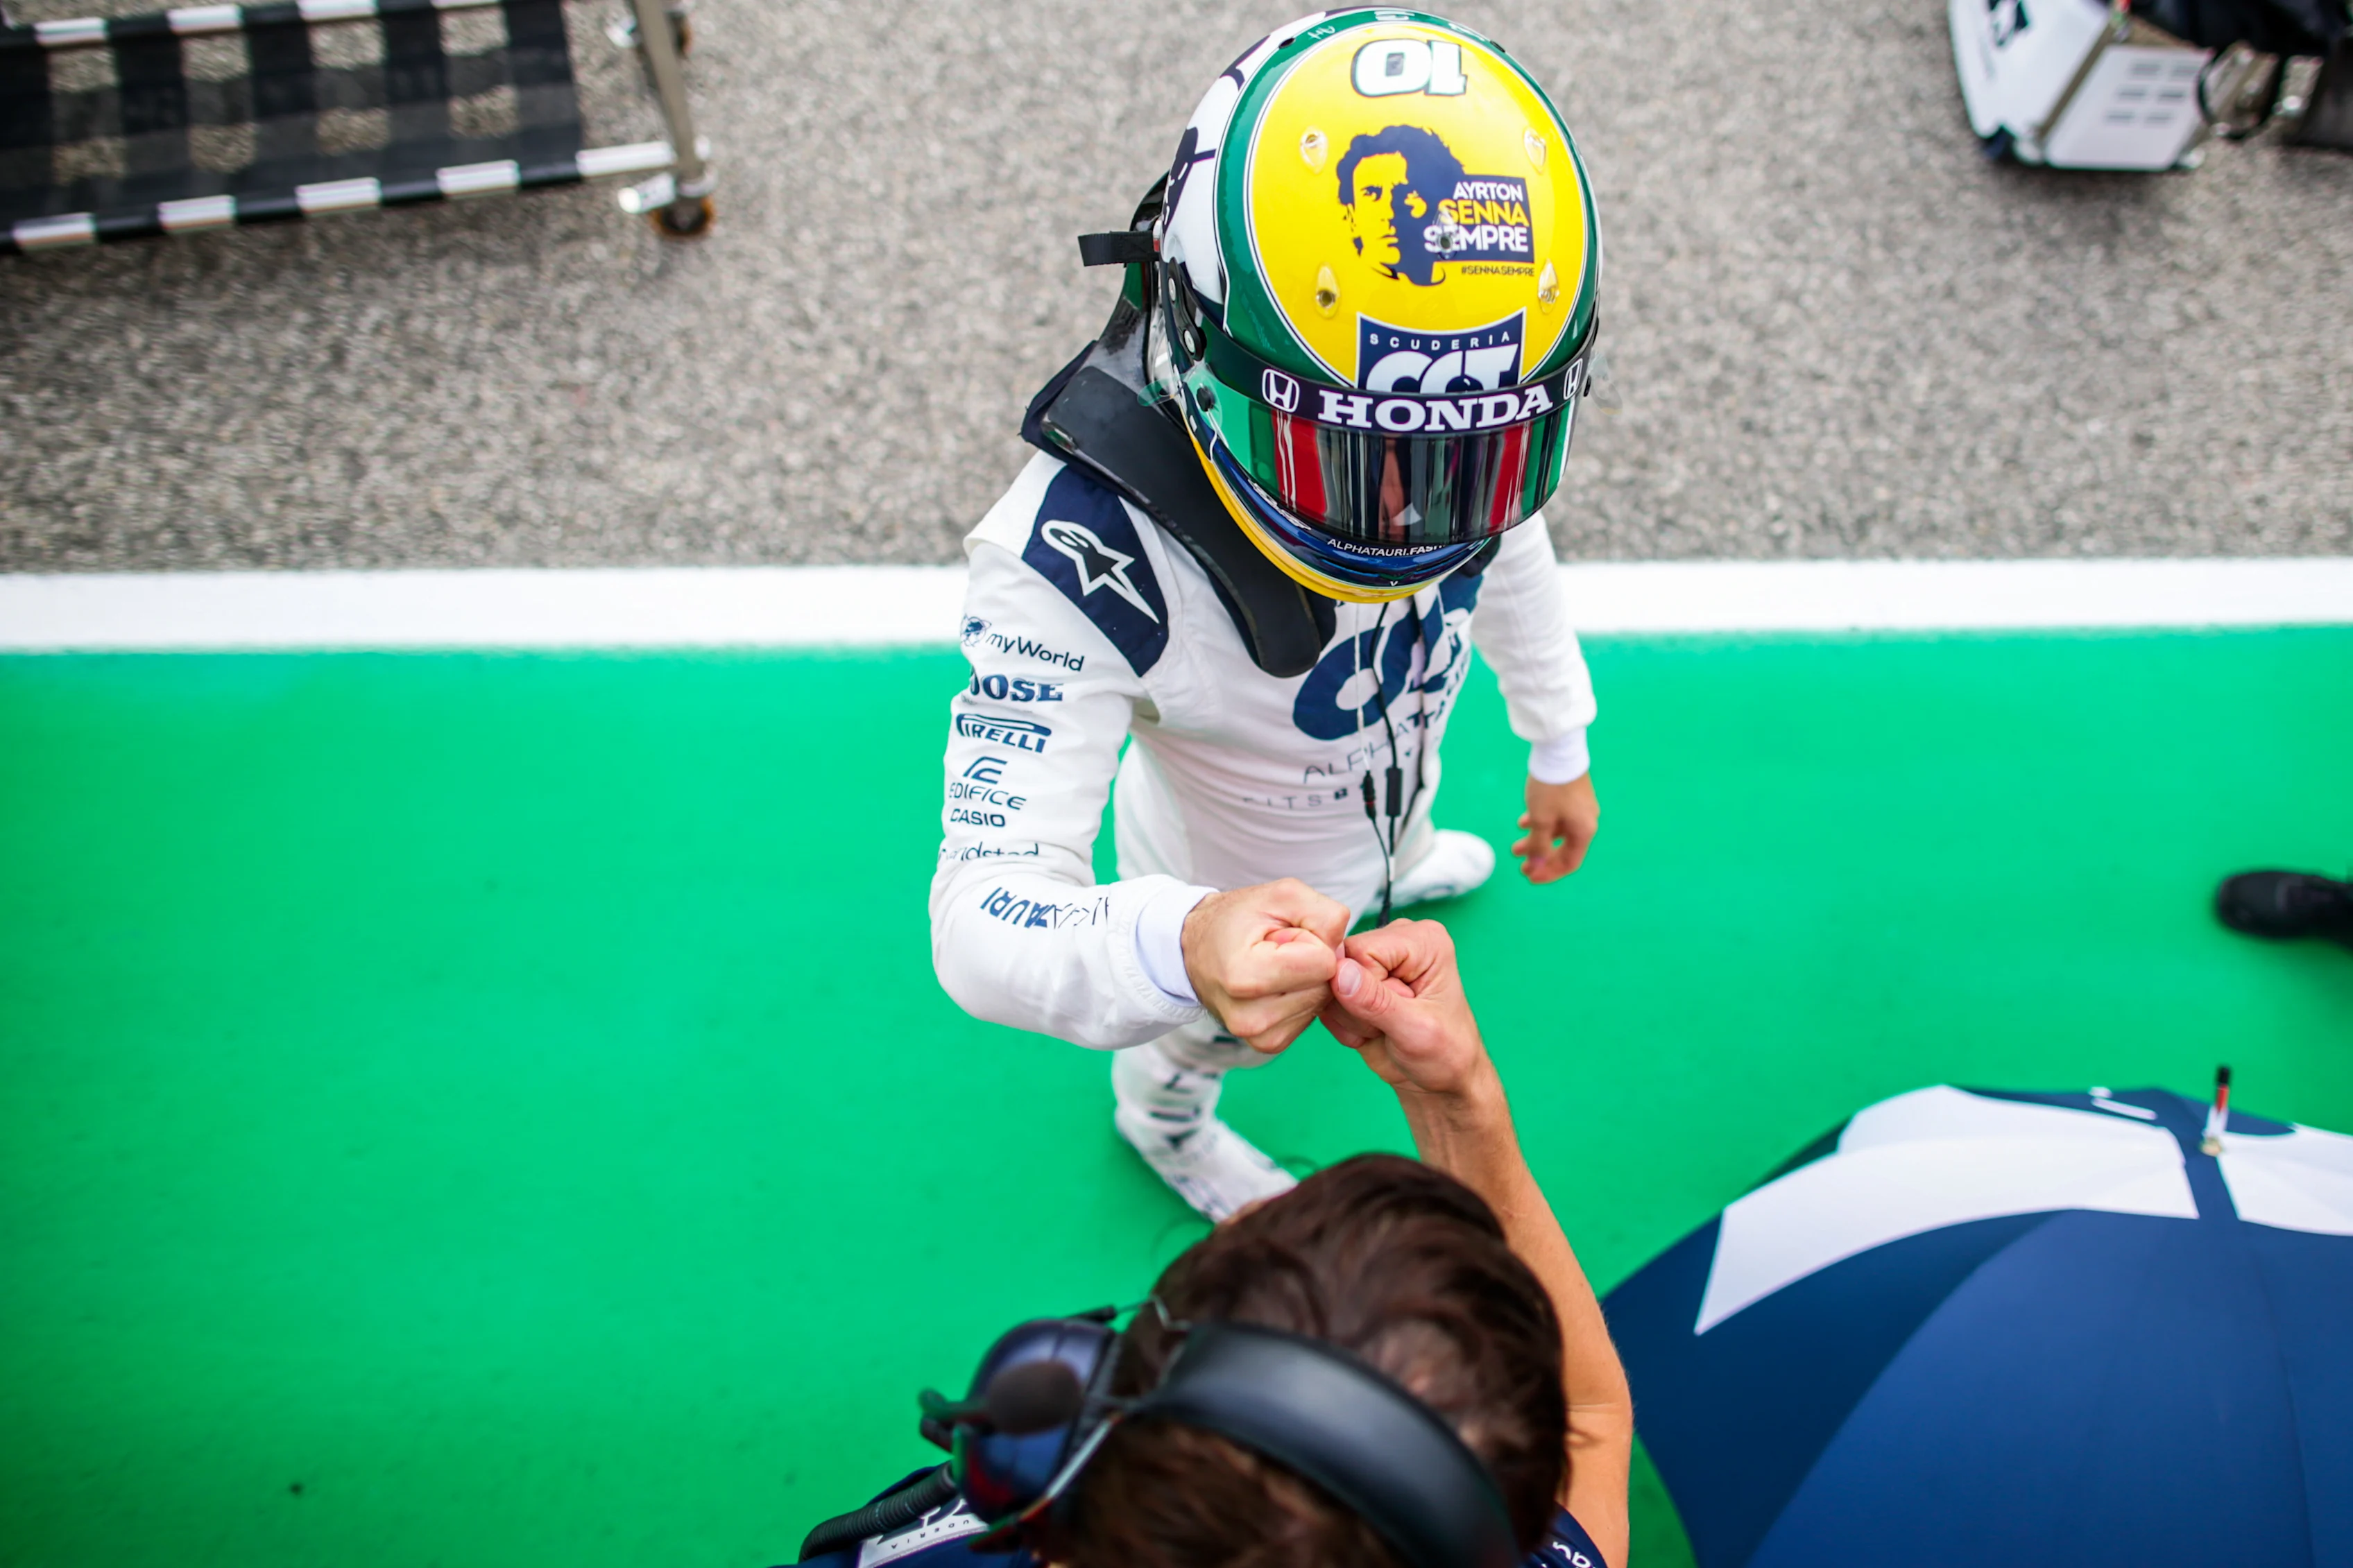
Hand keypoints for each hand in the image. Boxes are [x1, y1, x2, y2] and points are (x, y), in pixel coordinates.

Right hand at [1181, 879, 1350, 1054]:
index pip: (1323, 962)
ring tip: (1274, 966)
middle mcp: (1249, 1017)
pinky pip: (1310, 1016)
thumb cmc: (1237, 919)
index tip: (1280, 935)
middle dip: (1311, 961)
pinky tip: (1276, 985)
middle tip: (1277, 950)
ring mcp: (1258, 1036)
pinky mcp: (1268, 1043)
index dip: (1310, 939)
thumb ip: (1325, 914)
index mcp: (1245, 977)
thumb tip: (1345, 954)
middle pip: (1325, 986)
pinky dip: (1300, 997)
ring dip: (1307, 979)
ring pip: (1321, 1002)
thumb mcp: (1281, 895)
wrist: (1198, 949)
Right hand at [1318, 919, 1489, 1098]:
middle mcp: (1398, 943)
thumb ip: (1376, 1002)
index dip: (1366, 988)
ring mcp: (1376, 963)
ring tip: (1383, 1030)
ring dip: (1350, 1018)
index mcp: (1423, 941)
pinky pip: (1328, 998)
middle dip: (1356, 1005)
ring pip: (1329, 982)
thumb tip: (1339, 972)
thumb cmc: (1447, 1055)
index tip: (1397, 1013)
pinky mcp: (1358, 984)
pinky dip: (1344, 1024)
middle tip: (1389, 1025)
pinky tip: (1371, 1033)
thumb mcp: (1416, 1031)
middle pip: (1341, 962)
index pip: (1362, 949)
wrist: (1442, 1083)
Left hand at [1514, 773, 1597, 882]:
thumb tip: (1538, 863)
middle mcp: (1585, 822)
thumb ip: (1539, 845)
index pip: (1569, 863)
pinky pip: (1555, 817)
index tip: (1530, 876)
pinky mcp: (1571, 797)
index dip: (1550, 873)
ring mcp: (1579, 809)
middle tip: (1520, 865)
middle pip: (1562, 850)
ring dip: (1536, 841)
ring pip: (1556, 833)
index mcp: (1583, 831)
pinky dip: (1539, 824)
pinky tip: (1522, 821)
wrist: (1559, 751)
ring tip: (1515, 847)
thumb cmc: (1551, 789)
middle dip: (1540, 859)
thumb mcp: (1541, 820)